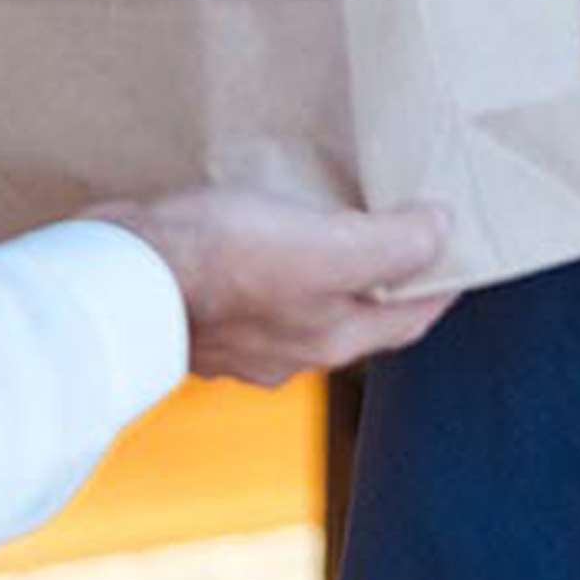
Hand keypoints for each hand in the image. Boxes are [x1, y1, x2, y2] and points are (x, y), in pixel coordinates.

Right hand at [87, 189, 457, 388]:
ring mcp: (237, 343)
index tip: (462, 255)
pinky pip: (246, 295)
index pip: (408, 320)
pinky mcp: (195, 319)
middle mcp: (289, 353)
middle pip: (355, 317)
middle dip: (381, 280)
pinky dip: (264, 269)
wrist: (117, 279)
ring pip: (298, 308)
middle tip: (400, 233)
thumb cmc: (222, 261)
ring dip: (319, 275)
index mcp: (330, 339)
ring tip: (324, 225)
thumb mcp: (323, 247)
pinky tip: (251, 234)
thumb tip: (444, 232)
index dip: (440, 287)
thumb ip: (390, 245)